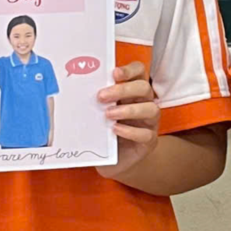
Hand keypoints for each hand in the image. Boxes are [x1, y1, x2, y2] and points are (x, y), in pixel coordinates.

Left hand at [97, 61, 159, 177]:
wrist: (111, 160)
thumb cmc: (104, 130)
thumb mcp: (99, 111)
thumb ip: (98, 99)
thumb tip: (79, 87)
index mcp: (133, 91)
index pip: (139, 71)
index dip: (129, 70)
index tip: (114, 73)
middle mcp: (145, 103)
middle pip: (144, 88)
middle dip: (123, 90)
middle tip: (101, 96)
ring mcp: (150, 122)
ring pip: (151, 109)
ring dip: (129, 110)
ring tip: (108, 115)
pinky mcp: (149, 140)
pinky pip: (146, 134)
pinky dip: (130, 131)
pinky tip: (115, 130)